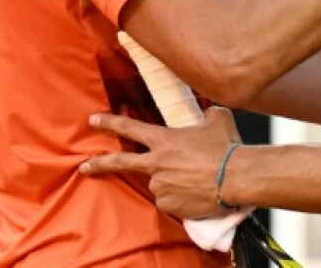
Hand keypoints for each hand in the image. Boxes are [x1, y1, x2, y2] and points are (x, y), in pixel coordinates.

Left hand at [83, 106, 241, 219]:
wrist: (236, 176)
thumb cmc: (225, 147)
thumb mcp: (217, 120)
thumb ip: (206, 115)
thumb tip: (208, 114)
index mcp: (163, 140)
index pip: (129, 128)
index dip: (110, 123)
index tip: (93, 121)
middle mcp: (156, 164)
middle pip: (121, 163)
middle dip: (99, 164)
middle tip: (84, 167)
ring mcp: (161, 187)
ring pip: (159, 183)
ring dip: (170, 181)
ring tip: (195, 178)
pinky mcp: (170, 205)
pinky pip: (171, 201)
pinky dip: (180, 197)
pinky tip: (196, 192)